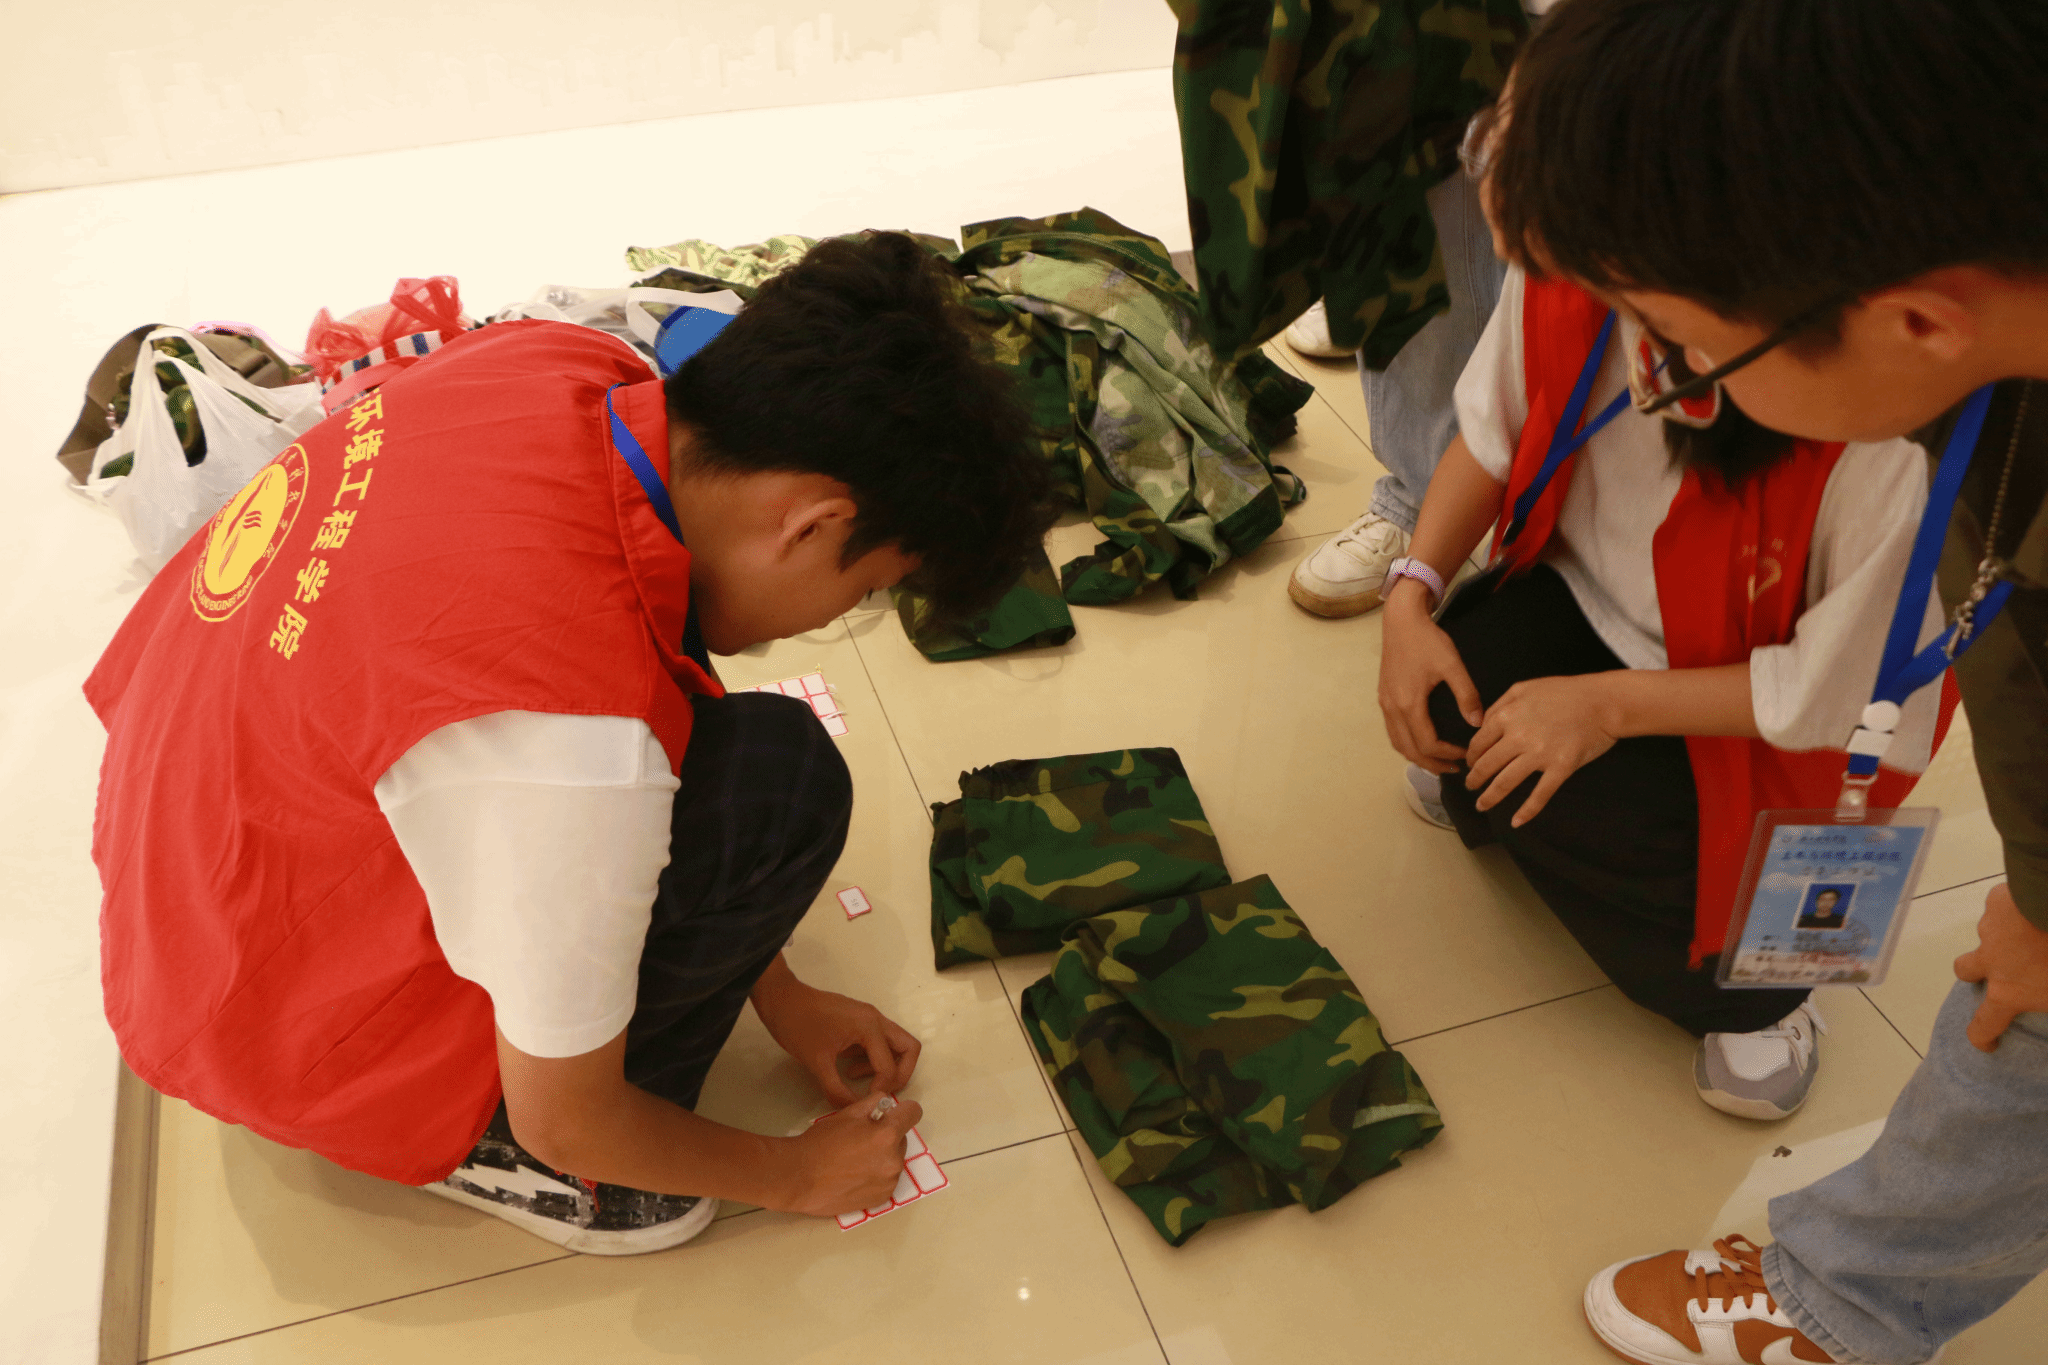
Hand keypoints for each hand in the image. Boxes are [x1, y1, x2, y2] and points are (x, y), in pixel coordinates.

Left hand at [752, 963, 921, 1104]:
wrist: (780, 999)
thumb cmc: (798, 1027)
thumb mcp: (816, 1063)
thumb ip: (836, 1089)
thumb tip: (851, 1109)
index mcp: (869, 1027)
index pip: (889, 1065)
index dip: (881, 1088)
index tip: (865, 1101)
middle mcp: (876, 1019)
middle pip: (908, 1048)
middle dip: (900, 1073)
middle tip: (880, 1089)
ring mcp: (869, 1017)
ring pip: (895, 1044)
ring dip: (885, 1065)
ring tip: (854, 1077)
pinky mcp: (859, 1019)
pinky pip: (878, 1041)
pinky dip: (872, 1057)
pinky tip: (848, 1067)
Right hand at [778, 1092, 925, 1216]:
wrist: (799, 1178)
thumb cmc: (820, 1142)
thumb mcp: (846, 1114)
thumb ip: (873, 1103)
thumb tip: (886, 1103)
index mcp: (887, 1135)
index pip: (914, 1113)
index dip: (903, 1110)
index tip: (891, 1114)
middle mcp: (894, 1159)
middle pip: (902, 1138)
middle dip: (887, 1136)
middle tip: (861, 1139)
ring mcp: (889, 1182)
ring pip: (894, 1160)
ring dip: (882, 1156)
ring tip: (855, 1160)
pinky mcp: (882, 1198)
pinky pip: (887, 1179)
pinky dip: (877, 1176)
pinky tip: (855, 1176)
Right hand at [1378, 581, 1483, 773]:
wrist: (1401, 620)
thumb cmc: (1428, 640)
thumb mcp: (1452, 665)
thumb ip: (1466, 694)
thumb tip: (1478, 723)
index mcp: (1409, 703)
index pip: (1426, 744)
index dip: (1446, 754)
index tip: (1465, 755)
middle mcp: (1392, 708)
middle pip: (1409, 750)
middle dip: (1431, 763)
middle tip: (1453, 768)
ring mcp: (1385, 703)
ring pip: (1397, 742)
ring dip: (1416, 755)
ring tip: (1438, 760)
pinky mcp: (1383, 697)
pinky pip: (1392, 730)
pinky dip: (1406, 743)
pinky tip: (1421, 740)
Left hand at [1465, 673, 1620, 826]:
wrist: (1603, 701)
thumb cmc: (1565, 692)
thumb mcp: (1524, 688)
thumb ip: (1499, 706)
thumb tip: (1480, 726)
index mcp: (1508, 716)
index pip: (1479, 743)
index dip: (1471, 756)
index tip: (1470, 764)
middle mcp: (1519, 737)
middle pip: (1487, 765)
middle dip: (1474, 779)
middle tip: (1471, 787)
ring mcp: (1540, 755)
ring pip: (1505, 782)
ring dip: (1490, 797)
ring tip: (1481, 805)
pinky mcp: (1561, 768)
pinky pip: (1540, 795)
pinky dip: (1526, 812)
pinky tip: (1515, 822)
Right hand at [1953, 883, 2047, 1051]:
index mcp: (2008, 991)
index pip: (1984, 1024)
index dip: (1982, 1037)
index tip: (1988, 1043)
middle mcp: (1990, 961)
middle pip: (1964, 970)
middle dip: (1973, 973)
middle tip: (1998, 969)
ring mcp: (1990, 929)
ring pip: (1989, 935)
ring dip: (2005, 938)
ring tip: (2034, 931)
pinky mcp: (1997, 901)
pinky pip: (2001, 906)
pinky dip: (2014, 909)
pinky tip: (2033, 906)